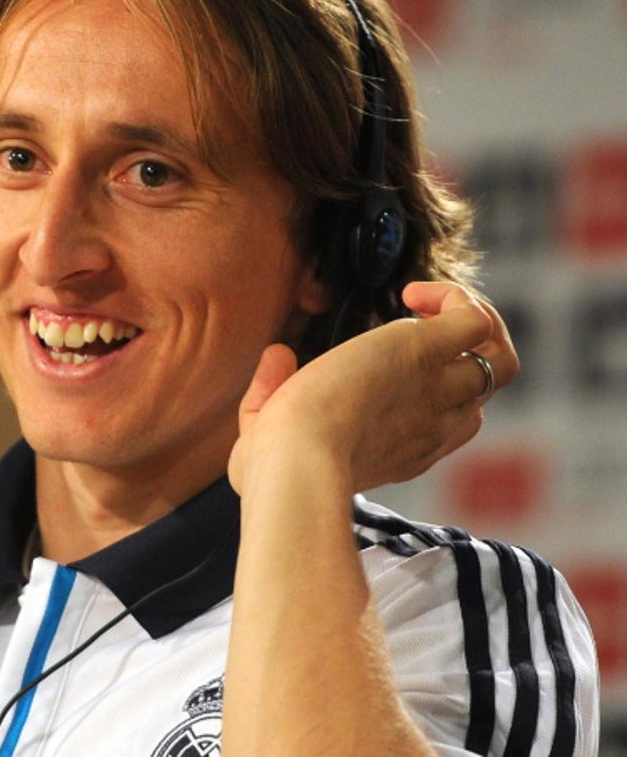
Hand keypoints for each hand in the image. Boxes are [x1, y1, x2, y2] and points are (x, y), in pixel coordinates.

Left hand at [229, 282, 518, 496]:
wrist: (295, 465)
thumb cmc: (276, 469)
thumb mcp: (263, 436)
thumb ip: (268, 394)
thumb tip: (278, 353)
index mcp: (407, 450)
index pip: (451, 419)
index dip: (432, 386)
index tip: (384, 365)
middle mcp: (434, 425)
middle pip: (482, 386)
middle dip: (460, 351)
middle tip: (408, 328)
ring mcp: (437, 389)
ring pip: (498, 357)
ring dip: (472, 322)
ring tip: (419, 304)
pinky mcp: (425, 353)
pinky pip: (476, 320)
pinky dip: (454, 298)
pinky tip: (410, 295)